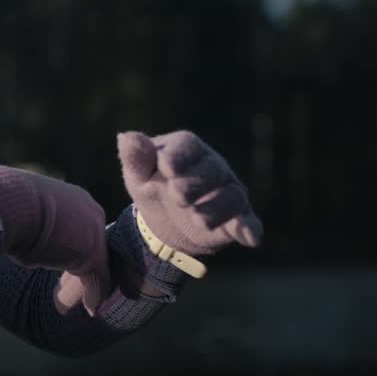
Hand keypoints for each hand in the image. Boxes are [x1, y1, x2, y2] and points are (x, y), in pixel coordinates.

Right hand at [0, 165, 111, 316]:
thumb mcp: (6, 207)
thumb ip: (9, 213)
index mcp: (66, 195)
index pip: (79, 225)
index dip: (70, 248)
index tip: (62, 265)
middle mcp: (85, 207)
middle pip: (92, 242)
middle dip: (85, 266)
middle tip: (74, 289)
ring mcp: (91, 227)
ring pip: (95, 262)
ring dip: (87, 284)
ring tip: (77, 303)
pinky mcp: (90, 250)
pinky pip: (98, 277)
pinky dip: (94, 295)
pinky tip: (89, 309)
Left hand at [117, 130, 262, 256]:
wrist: (163, 221)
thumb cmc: (151, 186)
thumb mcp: (138, 174)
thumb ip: (134, 157)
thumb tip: (125, 137)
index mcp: (187, 149)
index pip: (187, 146)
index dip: (178, 156)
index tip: (166, 167)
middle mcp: (212, 166)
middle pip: (212, 170)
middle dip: (196, 183)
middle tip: (177, 197)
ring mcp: (227, 192)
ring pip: (232, 196)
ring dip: (216, 208)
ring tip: (197, 219)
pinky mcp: (236, 218)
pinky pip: (248, 221)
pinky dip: (251, 228)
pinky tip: (250, 238)